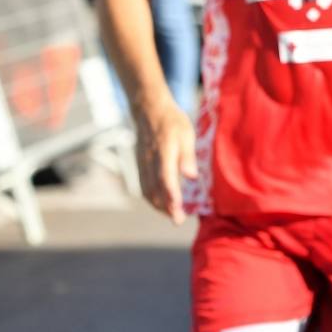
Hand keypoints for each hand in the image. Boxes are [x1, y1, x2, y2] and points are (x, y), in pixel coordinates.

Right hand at [133, 97, 194, 223]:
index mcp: (163, 153)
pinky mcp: (140, 164)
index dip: (171, 197)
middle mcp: (150, 161)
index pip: (166, 180)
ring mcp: (142, 163)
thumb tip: (192, 177)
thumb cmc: (173, 122)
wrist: (149, 110)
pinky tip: (160, 202)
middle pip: (155, 189)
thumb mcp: (187, 135)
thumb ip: (188, 156)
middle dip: (166, 208)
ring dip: (158, 205)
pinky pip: (143, 185)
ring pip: (146, 189)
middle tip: (178, 220)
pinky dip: (151, 196)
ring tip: (171, 215)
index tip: (178, 212)